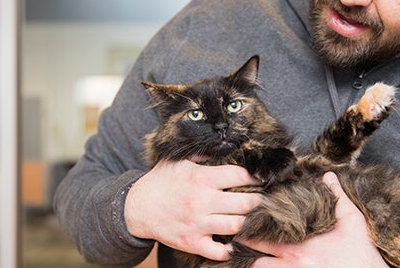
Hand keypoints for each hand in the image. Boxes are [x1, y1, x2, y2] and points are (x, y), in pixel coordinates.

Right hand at [124, 159, 261, 260]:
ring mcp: (197, 224)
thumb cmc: (161, 182)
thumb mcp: (179, 160)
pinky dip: (231, 249)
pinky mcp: (192, 242)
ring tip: (251, 218)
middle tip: (261, 200)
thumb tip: (228, 147)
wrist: (137, 208)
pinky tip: (234, 240)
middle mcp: (201, 202)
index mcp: (201, 178)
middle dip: (258, 201)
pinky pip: (219, 251)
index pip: (239, 176)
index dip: (255, 177)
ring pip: (236, 226)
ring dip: (248, 223)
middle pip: (244, 204)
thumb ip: (204, 155)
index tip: (261, 179)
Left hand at [248, 172, 388, 267]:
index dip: (248, 231)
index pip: (261, 238)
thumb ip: (337, 196)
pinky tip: (266, 264)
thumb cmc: (361, 251)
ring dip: (255, 264)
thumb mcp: (351, 219)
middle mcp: (291, 264)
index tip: (244, 223)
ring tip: (249, 256)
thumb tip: (327, 176)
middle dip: (245, 250)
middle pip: (254, 260)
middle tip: (239, 241)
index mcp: (298, 246)